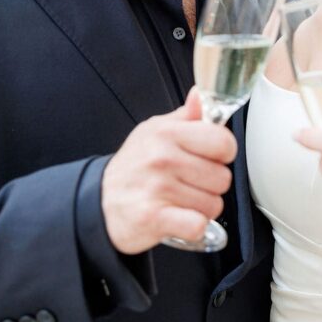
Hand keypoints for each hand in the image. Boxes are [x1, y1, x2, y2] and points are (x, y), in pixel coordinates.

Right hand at [102, 89, 236, 252]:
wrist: (98, 202)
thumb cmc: (134, 166)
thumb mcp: (156, 131)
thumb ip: (186, 116)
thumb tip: (201, 94)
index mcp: (167, 133)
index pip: (223, 142)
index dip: (223, 153)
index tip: (210, 158)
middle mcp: (162, 158)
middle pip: (223, 178)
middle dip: (211, 185)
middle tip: (189, 183)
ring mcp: (158, 188)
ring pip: (213, 205)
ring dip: (201, 208)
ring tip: (180, 200)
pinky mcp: (154, 218)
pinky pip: (198, 226)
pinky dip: (193, 227)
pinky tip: (179, 218)